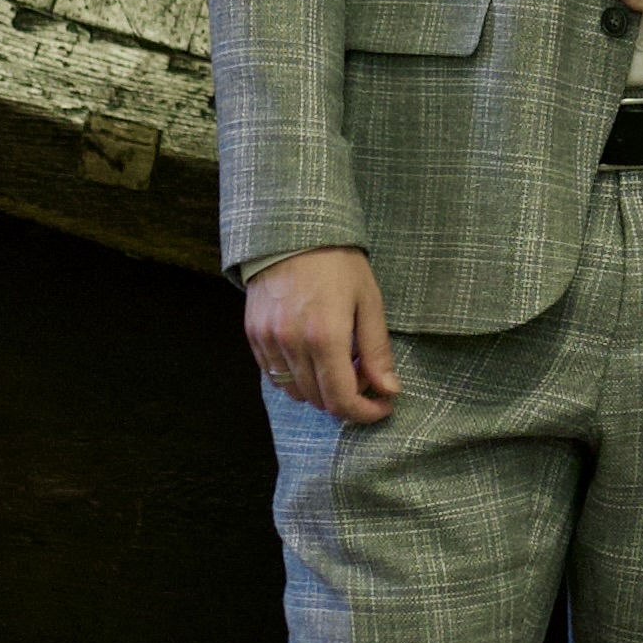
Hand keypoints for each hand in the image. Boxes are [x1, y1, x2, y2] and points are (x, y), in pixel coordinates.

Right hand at [247, 246, 398, 422]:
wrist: (293, 231)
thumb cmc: (337, 262)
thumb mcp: (368, 300)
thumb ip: (376, 350)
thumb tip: (389, 390)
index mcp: (325, 337)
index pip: (342, 399)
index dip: (365, 412)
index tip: (382, 405)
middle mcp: (292, 344)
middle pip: (318, 400)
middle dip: (346, 400)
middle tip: (365, 378)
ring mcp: (268, 341)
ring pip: (294, 392)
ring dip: (320, 390)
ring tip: (340, 365)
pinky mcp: (254, 335)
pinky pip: (274, 375)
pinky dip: (296, 378)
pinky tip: (313, 358)